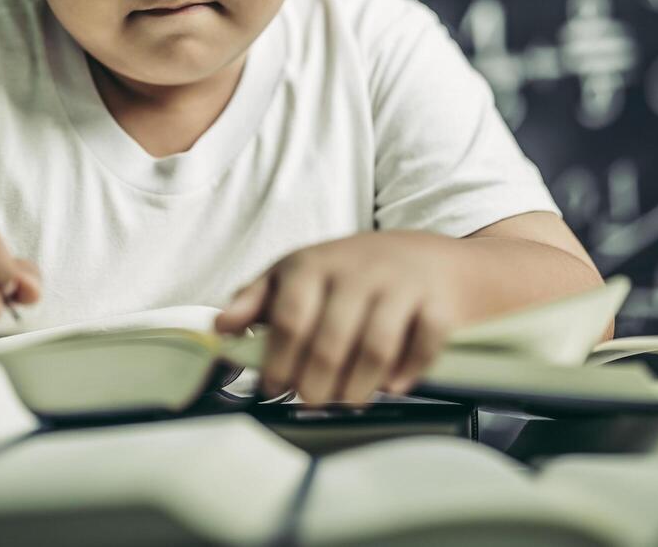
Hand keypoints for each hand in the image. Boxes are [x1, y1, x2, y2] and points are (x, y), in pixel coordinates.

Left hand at [213, 231, 460, 406]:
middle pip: (329, 342)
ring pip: (374, 348)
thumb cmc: (354, 272)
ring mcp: (400, 285)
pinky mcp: (438, 302)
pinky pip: (423, 343)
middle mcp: (357, 270)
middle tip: (311, 400)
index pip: (289, 317)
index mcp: (314, 263)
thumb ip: (257, 299)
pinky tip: (393, 385)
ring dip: (357, 387)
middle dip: (315, 384)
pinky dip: (407, 372)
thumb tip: (219, 327)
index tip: (274, 388)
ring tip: (347, 400)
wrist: (431, 257)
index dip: (278, 360)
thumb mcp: (299, 272)